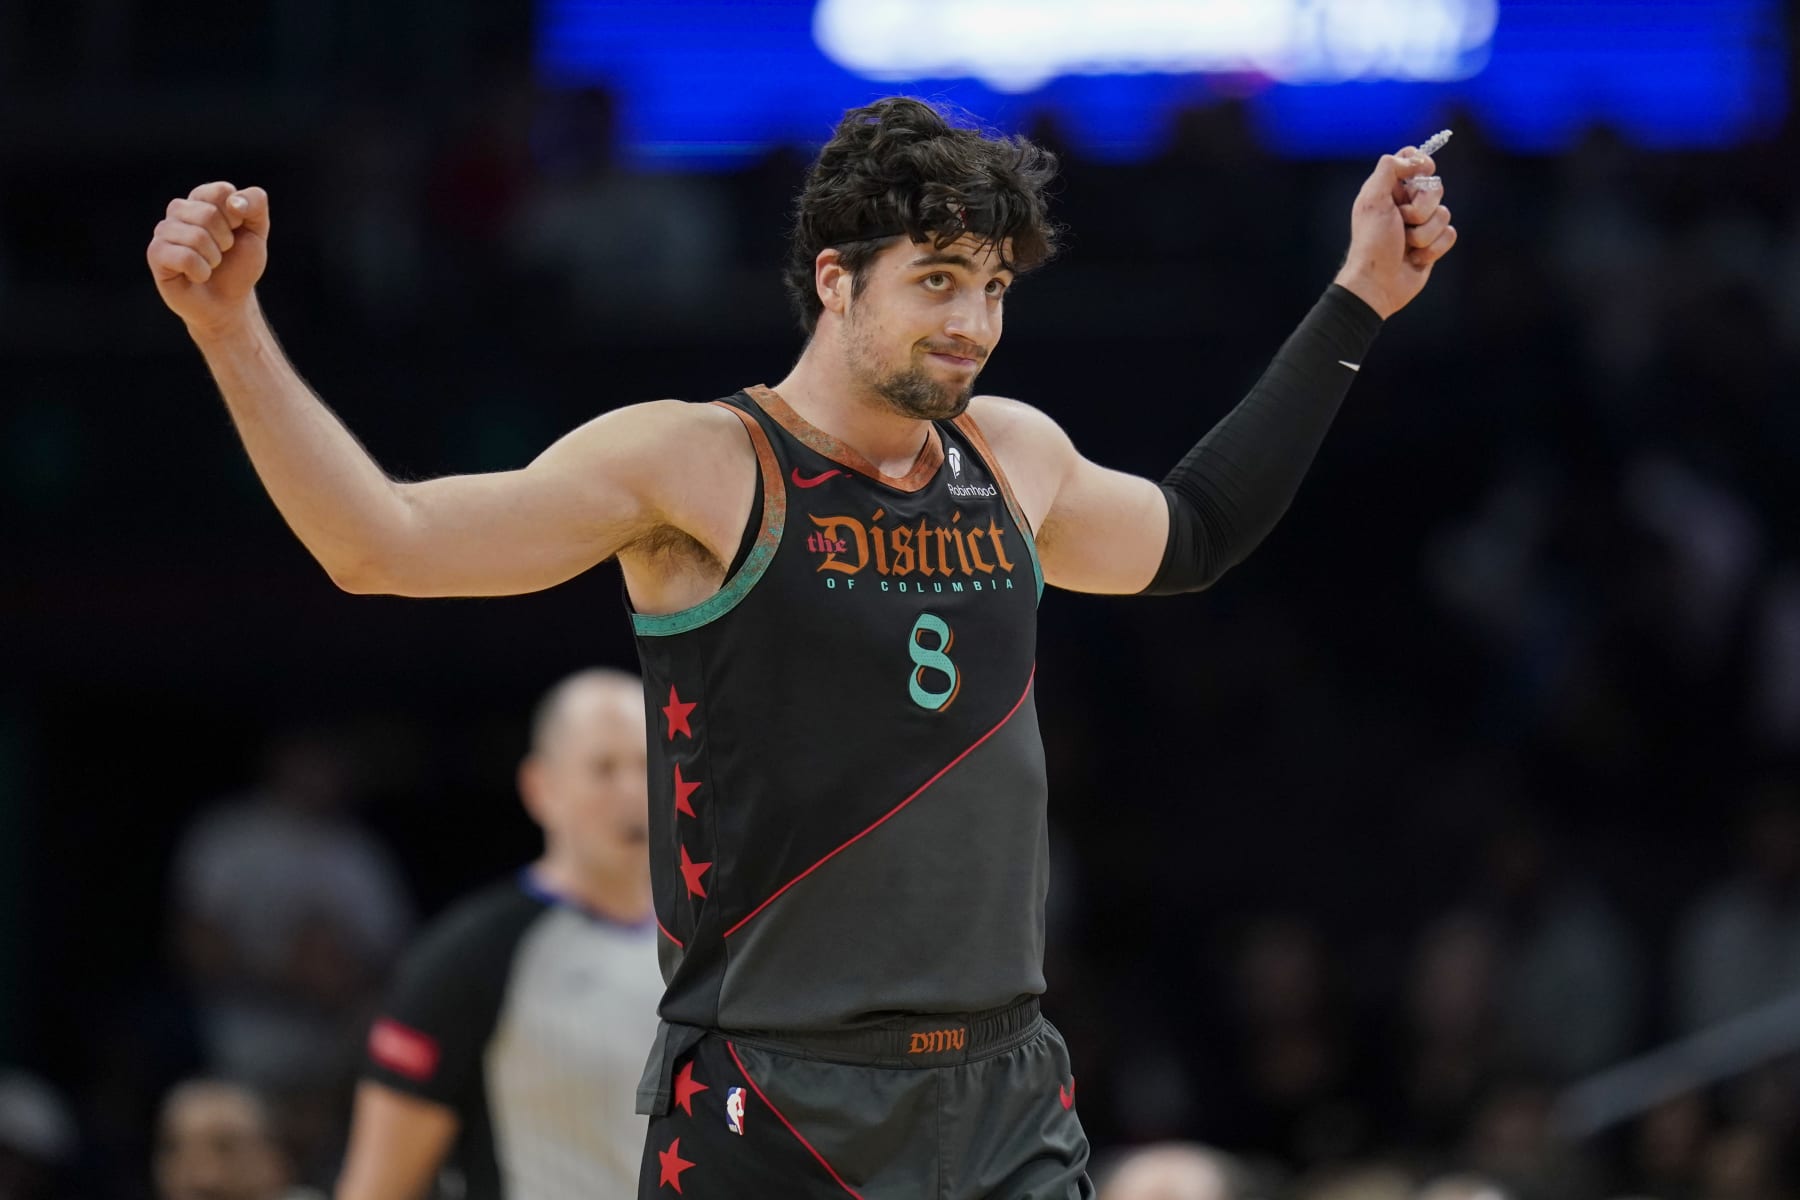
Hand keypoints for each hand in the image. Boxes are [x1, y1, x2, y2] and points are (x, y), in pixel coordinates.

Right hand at [147, 182, 270, 334]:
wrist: (228, 303)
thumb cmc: (239, 266)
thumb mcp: (257, 232)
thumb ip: (254, 204)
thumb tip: (234, 201)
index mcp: (202, 199)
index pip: (221, 191)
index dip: (237, 217)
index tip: (236, 232)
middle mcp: (179, 210)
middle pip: (209, 214)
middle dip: (226, 241)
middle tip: (222, 253)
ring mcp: (164, 231)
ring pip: (196, 236)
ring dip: (214, 259)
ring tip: (210, 265)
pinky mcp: (156, 254)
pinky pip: (184, 257)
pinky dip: (201, 271)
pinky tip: (198, 276)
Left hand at [1332, 148, 1456, 319]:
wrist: (1378, 283)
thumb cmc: (1372, 242)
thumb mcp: (1373, 200)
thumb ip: (1388, 170)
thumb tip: (1413, 158)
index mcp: (1388, 190)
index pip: (1412, 160)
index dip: (1422, 162)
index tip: (1425, 169)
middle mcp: (1405, 204)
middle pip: (1435, 187)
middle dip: (1422, 208)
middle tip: (1403, 221)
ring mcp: (1420, 225)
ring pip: (1444, 213)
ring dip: (1424, 233)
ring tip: (1406, 245)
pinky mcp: (1432, 244)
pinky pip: (1450, 234)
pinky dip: (1433, 248)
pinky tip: (1416, 258)